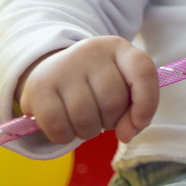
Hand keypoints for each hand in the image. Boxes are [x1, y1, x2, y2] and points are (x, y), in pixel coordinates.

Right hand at [16, 36, 159, 145]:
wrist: (51, 72)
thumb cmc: (95, 85)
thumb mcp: (121, 88)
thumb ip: (135, 111)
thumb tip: (126, 135)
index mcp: (118, 48)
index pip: (143, 71)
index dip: (147, 103)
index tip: (139, 123)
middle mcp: (91, 51)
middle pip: (113, 102)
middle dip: (111, 121)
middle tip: (101, 115)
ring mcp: (63, 67)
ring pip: (86, 119)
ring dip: (88, 131)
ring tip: (84, 120)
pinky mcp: (39, 87)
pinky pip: (59, 128)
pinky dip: (65, 136)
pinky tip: (65, 125)